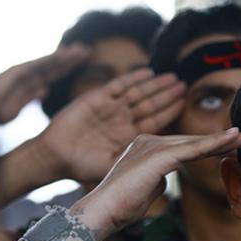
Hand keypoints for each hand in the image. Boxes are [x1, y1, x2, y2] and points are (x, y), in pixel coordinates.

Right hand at [0, 44, 88, 124]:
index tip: (82, 61)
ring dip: (65, 56)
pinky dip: (51, 59)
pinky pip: (38, 65)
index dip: (67, 67)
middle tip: (87, 50)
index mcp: (30, 85)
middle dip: (70, 59)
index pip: (53, 74)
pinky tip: (64, 54)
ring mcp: (23, 72)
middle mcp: (28, 75)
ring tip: (81, 49)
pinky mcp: (17, 71)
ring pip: (49, 62)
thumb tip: (45, 89)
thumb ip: (31, 97)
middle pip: (54, 66)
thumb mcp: (18, 108)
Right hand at [36, 68, 185, 183]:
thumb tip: (162, 168)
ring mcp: (110, 108)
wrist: (55, 157)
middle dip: (166, 94)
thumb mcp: (113, 166)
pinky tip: (148, 72)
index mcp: (128, 136)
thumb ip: (133, 162)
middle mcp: (121, 120)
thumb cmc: (82, 167)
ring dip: (155, 85)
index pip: (154, 121)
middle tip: (184, 84)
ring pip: (138, 92)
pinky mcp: (96, 98)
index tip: (185, 102)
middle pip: (149, 104)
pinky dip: (132, 78)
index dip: (170, 111)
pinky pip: (118, 85)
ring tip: (172, 78)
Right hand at [70, 128, 240, 240]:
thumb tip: (166, 179)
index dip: (210, 145)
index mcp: (145, 146)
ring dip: (225, 140)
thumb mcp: (144, 189)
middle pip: (192, 140)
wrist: (100, 213)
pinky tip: (232, 140)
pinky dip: (213, 144)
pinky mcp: (157, 156)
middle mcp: (148, 140)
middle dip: (223, 139)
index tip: (233, 146)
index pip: (184, 145)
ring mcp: (152, 145)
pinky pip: (191, 150)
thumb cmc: (120, 208)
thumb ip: (156, 179)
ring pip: (195, 142)